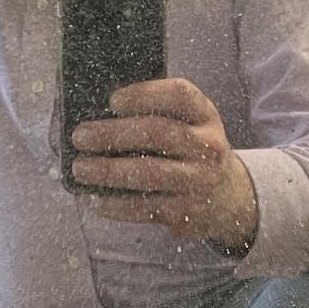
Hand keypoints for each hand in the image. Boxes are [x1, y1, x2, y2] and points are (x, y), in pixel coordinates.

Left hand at [69, 77, 258, 254]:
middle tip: (80, 137)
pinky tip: (95, 199)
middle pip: (157, 133)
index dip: (144, 95)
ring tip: (81, 168)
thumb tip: (99, 113)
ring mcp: (198, 182)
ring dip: (107, 171)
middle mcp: (207, 147)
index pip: (179, 95)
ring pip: (147, 174)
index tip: (113, 101)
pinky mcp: (185, 212)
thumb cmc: (193, 152)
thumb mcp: (191, 123)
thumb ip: (159, 112)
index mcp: (206, 116)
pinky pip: (143, 207)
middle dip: (112, 134)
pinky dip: (114, 204)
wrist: (228, 198)